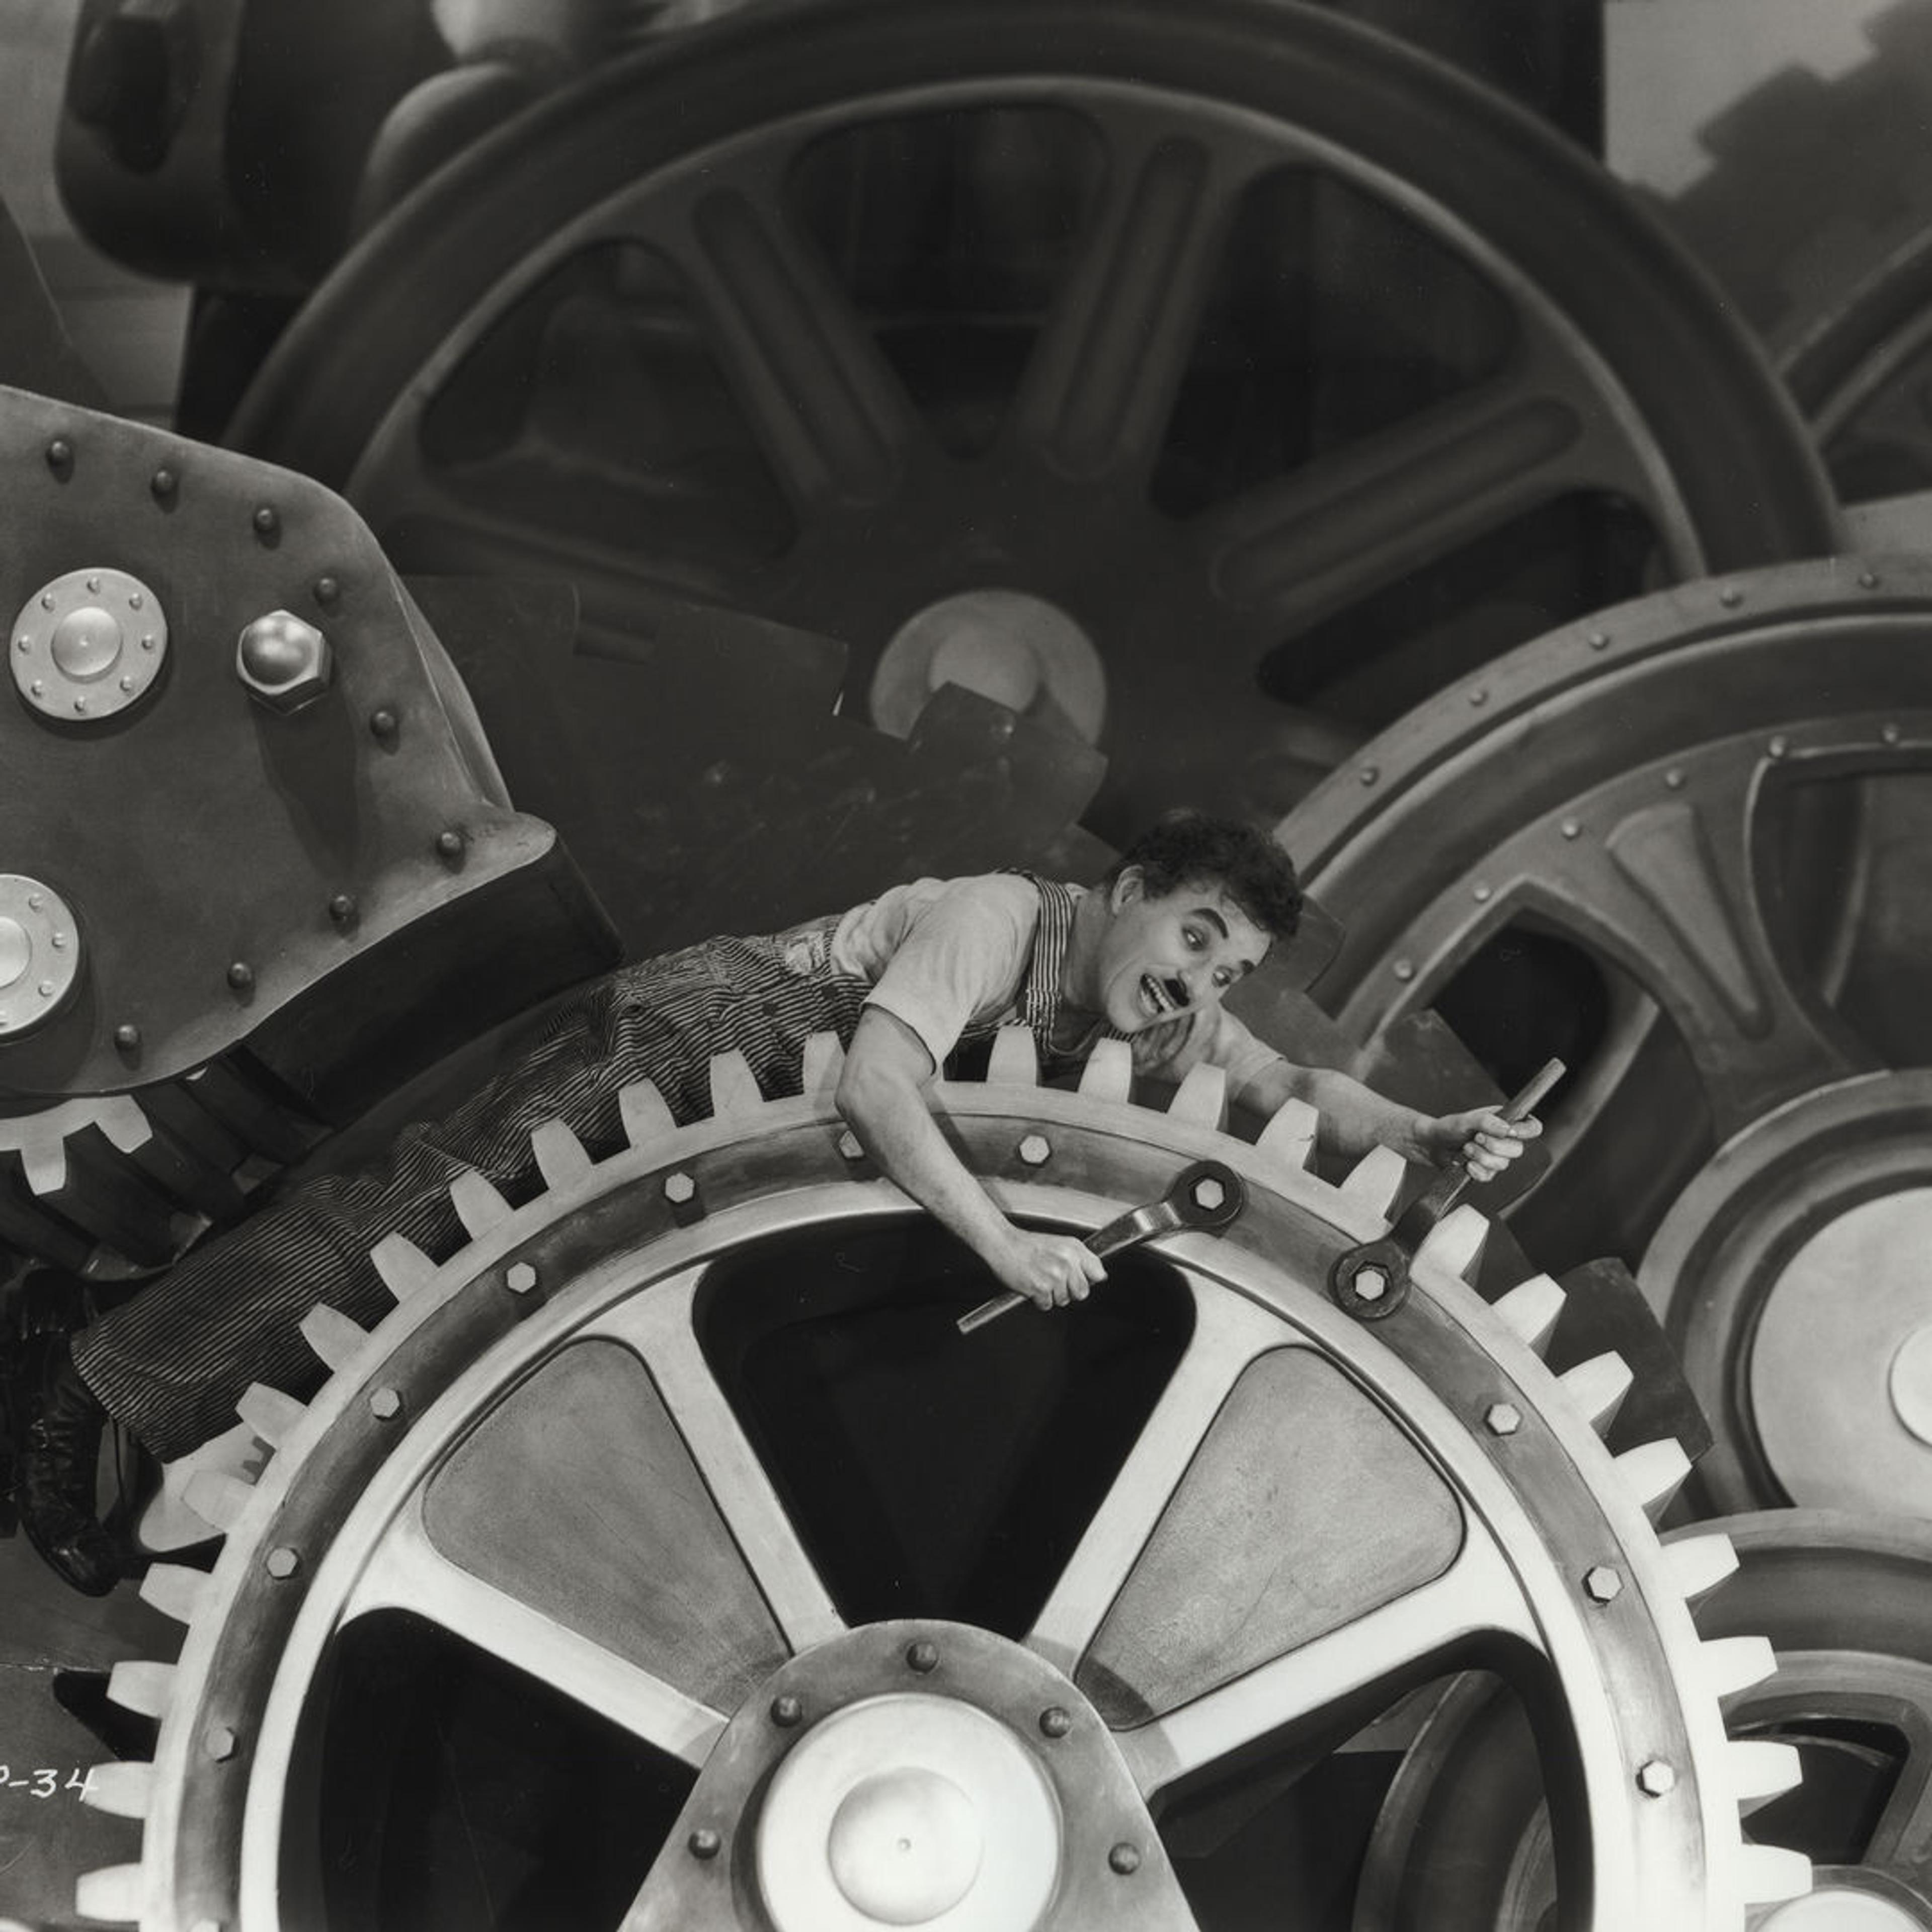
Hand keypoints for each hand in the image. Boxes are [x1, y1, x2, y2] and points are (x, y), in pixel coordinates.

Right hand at [990, 1227, 1106, 1310]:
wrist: (1002, 1243)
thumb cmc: (1028, 1245)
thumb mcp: (1060, 1243)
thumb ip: (1080, 1258)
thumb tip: (1098, 1276)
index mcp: (1074, 1249)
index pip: (1098, 1272)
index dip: (1089, 1279)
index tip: (1082, 1279)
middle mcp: (1067, 1261)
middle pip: (1082, 1292)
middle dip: (1070, 1290)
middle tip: (1056, 1281)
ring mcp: (1054, 1275)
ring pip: (1064, 1300)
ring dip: (1052, 1295)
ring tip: (1041, 1279)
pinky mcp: (1040, 1288)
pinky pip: (1047, 1305)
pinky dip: (1038, 1299)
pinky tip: (1032, 1285)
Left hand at [1428, 1107, 1541, 1180]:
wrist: (1433, 1144)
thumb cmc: (1450, 1128)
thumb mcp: (1466, 1119)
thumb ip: (1487, 1121)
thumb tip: (1507, 1129)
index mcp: (1505, 1121)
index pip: (1532, 1127)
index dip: (1526, 1131)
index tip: (1510, 1132)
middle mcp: (1504, 1139)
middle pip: (1518, 1150)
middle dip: (1494, 1146)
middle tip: (1476, 1137)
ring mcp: (1497, 1157)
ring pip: (1502, 1164)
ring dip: (1481, 1156)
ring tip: (1466, 1148)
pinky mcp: (1487, 1171)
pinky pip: (1489, 1176)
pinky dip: (1475, 1169)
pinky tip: (1466, 1162)